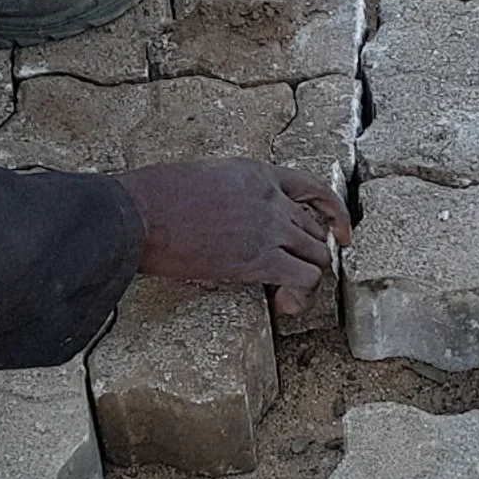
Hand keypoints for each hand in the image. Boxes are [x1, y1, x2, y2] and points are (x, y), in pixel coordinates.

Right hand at [118, 160, 351, 315]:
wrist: (138, 216)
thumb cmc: (152, 198)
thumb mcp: (201, 177)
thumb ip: (229, 193)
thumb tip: (230, 215)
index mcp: (255, 173)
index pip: (311, 188)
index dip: (333, 213)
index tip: (340, 232)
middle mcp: (270, 198)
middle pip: (314, 230)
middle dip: (311, 253)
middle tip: (295, 274)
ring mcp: (268, 227)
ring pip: (316, 255)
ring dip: (308, 277)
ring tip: (287, 293)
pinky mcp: (259, 259)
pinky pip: (304, 279)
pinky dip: (302, 295)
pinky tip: (285, 304)